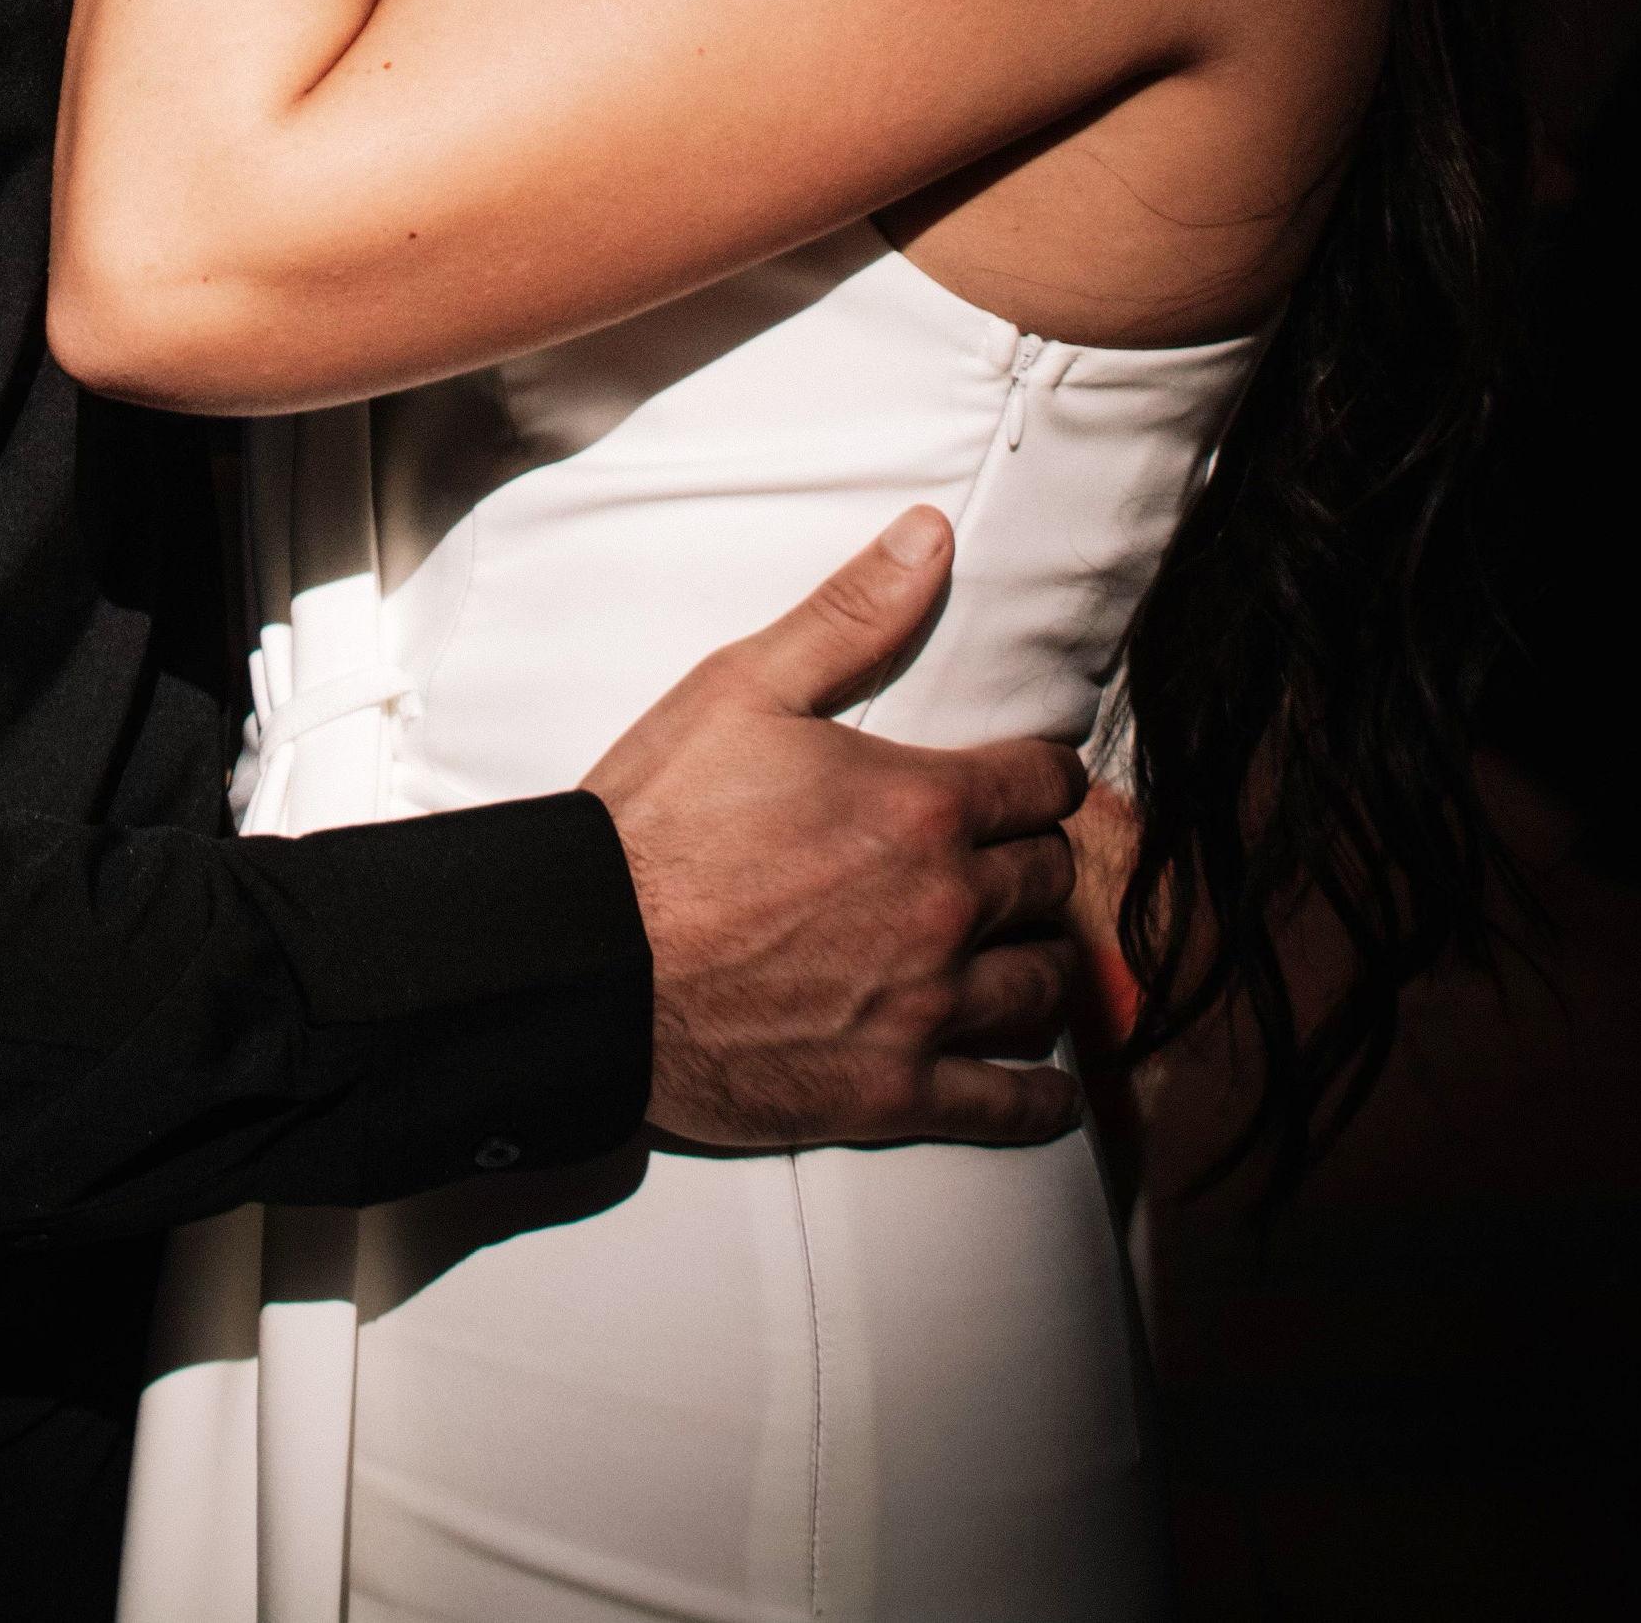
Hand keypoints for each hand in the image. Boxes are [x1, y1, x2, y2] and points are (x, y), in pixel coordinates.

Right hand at [580, 510, 1088, 1150]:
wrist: (590, 961)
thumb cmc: (659, 819)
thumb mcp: (743, 687)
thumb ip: (852, 613)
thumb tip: (931, 534)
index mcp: (921, 806)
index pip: (1044, 785)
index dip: (1039, 776)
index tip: (1024, 786)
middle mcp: (945, 907)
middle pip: (1051, 883)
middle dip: (1034, 865)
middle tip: (1005, 863)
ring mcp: (925, 1007)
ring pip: (1044, 986)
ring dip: (1037, 962)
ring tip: (1013, 952)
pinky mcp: (895, 1092)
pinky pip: (1009, 1106)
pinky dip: (1041, 1102)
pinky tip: (1047, 1091)